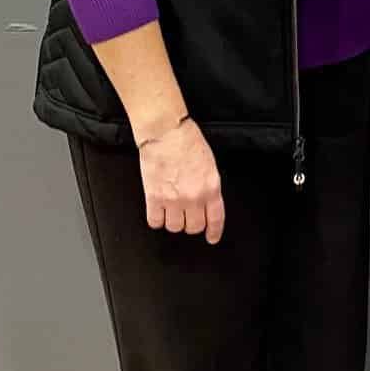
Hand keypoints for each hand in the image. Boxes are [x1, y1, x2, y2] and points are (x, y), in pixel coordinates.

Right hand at [138, 119, 224, 243]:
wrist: (166, 133)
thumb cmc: (187, 141)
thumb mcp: (209, 164)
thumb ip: (209, 186)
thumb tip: (206, 201)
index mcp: (211, 187)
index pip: (215, 219)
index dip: (214, 232)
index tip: (211, 237)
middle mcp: (193, 197)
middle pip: (194, 227)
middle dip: (191, 224)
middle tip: (187, 216)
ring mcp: (173, 199)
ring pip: (174, 227)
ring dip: (173, 221)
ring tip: (171, 210)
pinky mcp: (154, 197)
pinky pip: (155, 222)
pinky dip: (156, 219)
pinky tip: (158, 211)